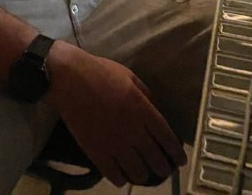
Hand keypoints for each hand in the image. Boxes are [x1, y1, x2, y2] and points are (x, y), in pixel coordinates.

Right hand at [46, 43, 185, 186]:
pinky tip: (122, 177)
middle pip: (154, 158)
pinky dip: (121, 179)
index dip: (175, 151)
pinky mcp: (97, 152)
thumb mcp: (129, 76)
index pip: (166, 137)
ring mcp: (114, 144)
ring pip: (136, 171)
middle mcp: (132, 130)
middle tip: (164, 170)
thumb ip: (145, 94)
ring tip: (142, 174)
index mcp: (142, 110)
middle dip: (162, 167)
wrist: (70, 78)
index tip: (181, 160)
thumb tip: (154, 108)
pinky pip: (114, 175)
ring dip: (142, 175)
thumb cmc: (101, 72)